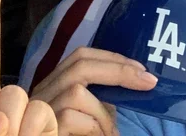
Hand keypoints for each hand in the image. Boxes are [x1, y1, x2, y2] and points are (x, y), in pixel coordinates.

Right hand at [31, 47, 157, 135]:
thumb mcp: (93, 116)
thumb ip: (103, 98)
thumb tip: (136, 78)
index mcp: (54, 85)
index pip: (80, 57)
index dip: (112, 58)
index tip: (141, 69)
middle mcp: (41, 93)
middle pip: (79, 65)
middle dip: (117, 70)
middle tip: (147, 82)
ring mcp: (38, 110)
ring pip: (76, 91)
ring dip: (103, 112)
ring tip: (110, 133)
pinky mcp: (42, 127)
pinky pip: (71, 117)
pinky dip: (94, 127)